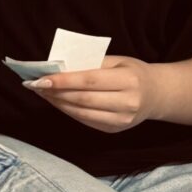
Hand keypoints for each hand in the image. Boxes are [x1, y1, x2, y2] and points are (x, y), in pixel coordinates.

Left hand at [23, 55, 159, 133]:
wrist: (156, 95)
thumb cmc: (132, 72)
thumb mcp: (116, 61)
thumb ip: (90, 63)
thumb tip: (58, 68)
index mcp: (129, 81)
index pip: (89, 81)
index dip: (64, 81)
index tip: (41, 78)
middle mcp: (127, 103)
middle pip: (83, 99)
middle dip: (56, 92)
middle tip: (35, 85)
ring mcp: (122, 120)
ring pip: (82, 113)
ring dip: (58, 103)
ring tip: (41, 93)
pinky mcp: (115, 131)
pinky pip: (85, 121)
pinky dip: (68, 111)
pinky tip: (56, 102)